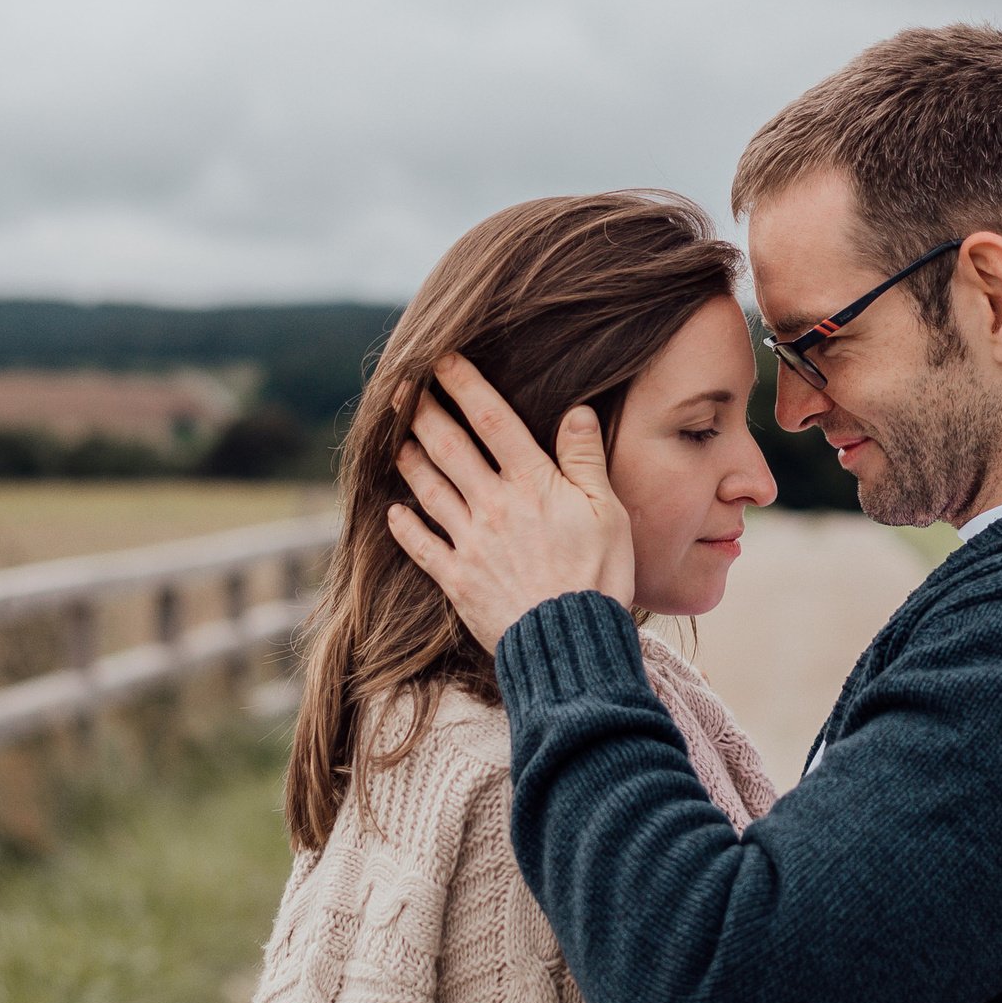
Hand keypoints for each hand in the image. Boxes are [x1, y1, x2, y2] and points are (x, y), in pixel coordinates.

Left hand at [385, 353, 635, 650]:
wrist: (571, 642)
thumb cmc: (599, 576)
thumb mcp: (608, 512)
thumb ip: (585, 460)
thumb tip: (576, 412)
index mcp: (532, 483)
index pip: (492, 420)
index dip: (465, 385)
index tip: (443, 360)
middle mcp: (494, 505)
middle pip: (449, 447)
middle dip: (423, 412)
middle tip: (402, 388)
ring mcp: (471, 542)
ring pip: (430, 490)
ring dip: (410, 461)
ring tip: (395, 441)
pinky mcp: (458, 580)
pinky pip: (423, 547)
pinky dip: (405, 528)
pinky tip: (393, 513)